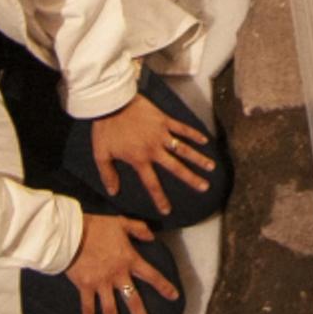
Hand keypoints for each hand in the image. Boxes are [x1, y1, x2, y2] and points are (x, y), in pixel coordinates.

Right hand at [67, 213, 180, 313]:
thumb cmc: (95, 226)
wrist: (70, 232)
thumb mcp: (120, 222)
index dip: (164, 286)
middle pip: (132, 300)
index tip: (174, 297)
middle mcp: (116, 275)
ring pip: (110, 309)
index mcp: (128, 259)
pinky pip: (87, 306)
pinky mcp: (84, 286)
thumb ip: (138, 229)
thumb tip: (152, 236)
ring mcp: (100, 283)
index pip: (151, 275)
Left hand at [91, 92, 216, 215]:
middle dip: (191, 179)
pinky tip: (204, 140)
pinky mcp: (164, 120)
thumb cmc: (105, 128)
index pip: (152, 183)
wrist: (111, 103)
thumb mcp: (101, 154)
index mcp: (139, 159)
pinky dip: (194, 134)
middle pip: (176, 167)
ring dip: (198, 158)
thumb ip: (108, 174)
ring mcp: (161, 134)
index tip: (167, 210)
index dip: (160, 198)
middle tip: (204, 188)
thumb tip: (113, 192)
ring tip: (211, 167)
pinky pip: (182, 128)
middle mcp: (154, 149)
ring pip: (183, 149)